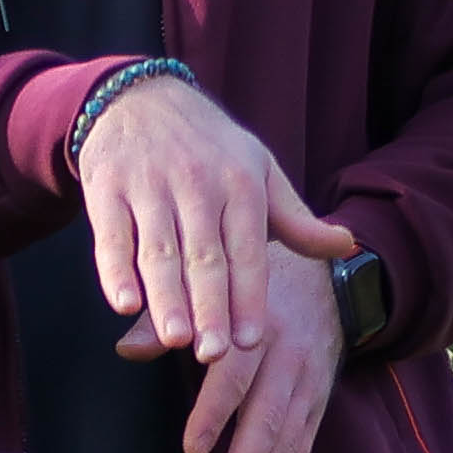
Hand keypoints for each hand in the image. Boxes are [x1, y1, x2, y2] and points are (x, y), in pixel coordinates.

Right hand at [72, 70, 367, 366]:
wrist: (139, 98)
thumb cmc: (208, 148)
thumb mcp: (258, 171)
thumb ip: (296, 220)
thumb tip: (346, 246)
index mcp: (240, 185)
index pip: (247, 252)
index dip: (248, 298)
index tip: (249, 342)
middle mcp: (196, 185)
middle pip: (204, 257)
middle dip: (209, 307)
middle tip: (212, 354)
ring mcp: (148, 187)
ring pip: (159, 252)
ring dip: (166, 297)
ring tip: (175, 338)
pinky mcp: (106, 189)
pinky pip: (112, 237)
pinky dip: (115, 271)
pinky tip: (124, 305)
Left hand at [180, 247, 350, 452]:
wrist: (328, 280)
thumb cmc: (252, 288)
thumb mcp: (215, 287)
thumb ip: (170, 318)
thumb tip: (127, 348)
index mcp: (256, 326)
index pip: (234, 373)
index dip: (215, 413)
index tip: (193, 449)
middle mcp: (287, 358)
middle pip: (268, 417)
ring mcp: (307, 385)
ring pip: (289, 442)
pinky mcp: (318, 406)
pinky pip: (303, 451)